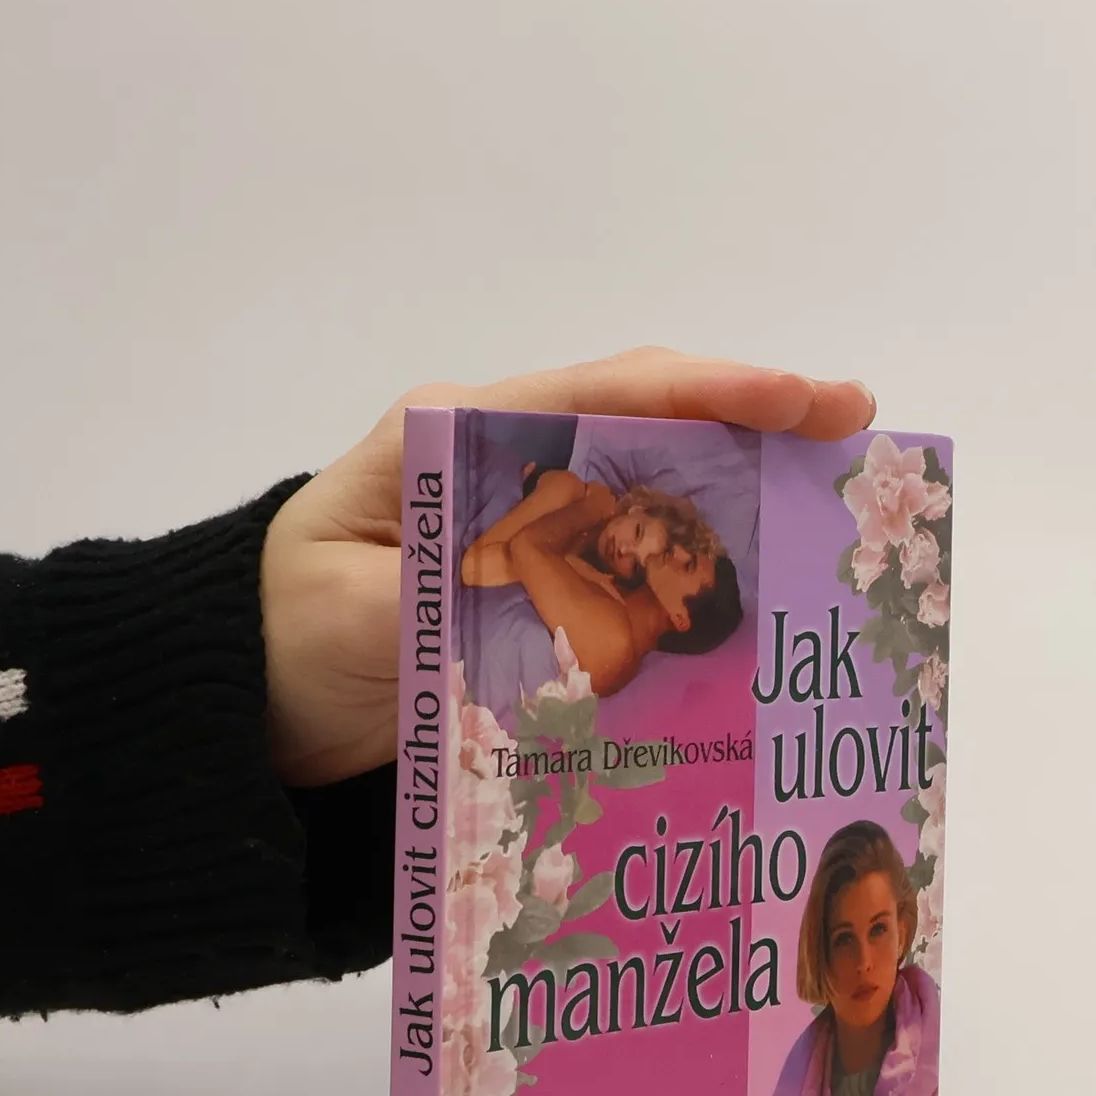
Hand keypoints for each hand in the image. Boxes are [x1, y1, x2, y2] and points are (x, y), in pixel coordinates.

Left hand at [259, 346, 874, 785]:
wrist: (242, 702)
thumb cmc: (285, 639)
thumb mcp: (364, 618)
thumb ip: (461, 602)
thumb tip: (571, 607)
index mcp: (456, 437)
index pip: (605, 393)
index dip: (713, 392)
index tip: (805, 401)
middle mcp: (500, 464)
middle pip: (645, 425)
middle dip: (752, 425)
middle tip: (854, 437)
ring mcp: (520, 522)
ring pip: (647, 489)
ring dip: (737, 494)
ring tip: (828, 506)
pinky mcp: (529, 582)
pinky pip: (624, 560)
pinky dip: (689, 567)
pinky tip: (749, 588)